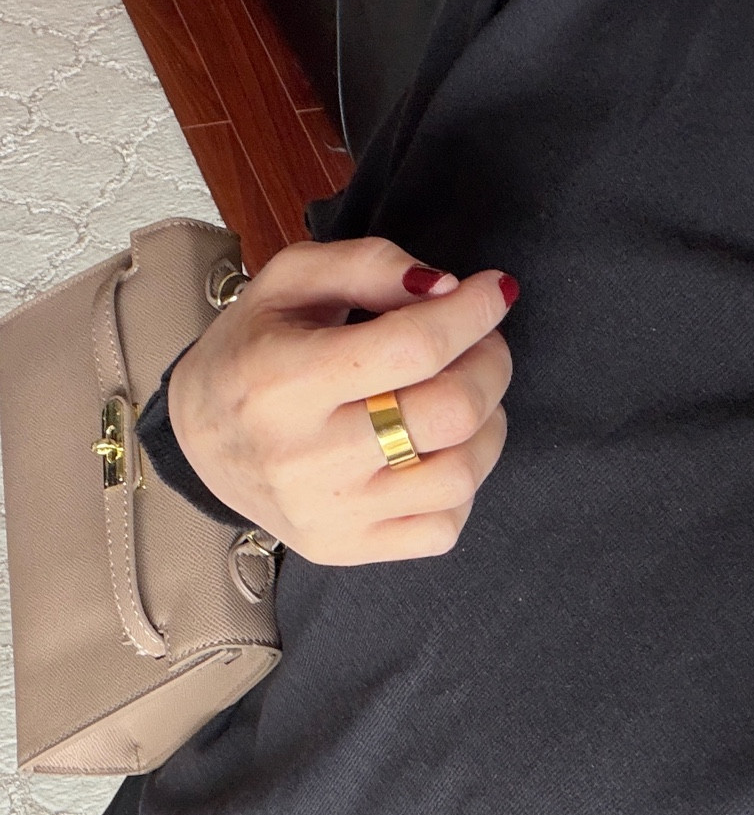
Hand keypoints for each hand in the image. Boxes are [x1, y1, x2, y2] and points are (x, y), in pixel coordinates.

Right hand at [167, 237, 515, 564]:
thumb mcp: (289, 281)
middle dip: (490, 363)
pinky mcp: (347, 549)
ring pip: (460, 475)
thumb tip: (447, 288)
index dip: (472, 313)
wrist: (200, 441)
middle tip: (483, 342)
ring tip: (468, 394)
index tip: (493, 292)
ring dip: (488, 423)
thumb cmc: (252, 352)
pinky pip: (444, 528)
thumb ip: (368, 265)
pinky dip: (463, 483)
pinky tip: (439, 450)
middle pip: (448, 412)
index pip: (411, 348)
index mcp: (282, 380)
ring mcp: (330, 514)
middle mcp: (304, 458)